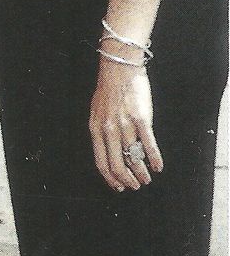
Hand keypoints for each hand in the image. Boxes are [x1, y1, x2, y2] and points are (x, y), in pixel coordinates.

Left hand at [88, 60, 162, 191]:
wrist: (119, 69)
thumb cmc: (108, 90)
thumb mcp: (96, 112)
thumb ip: (101, 132)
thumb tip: (108, 153)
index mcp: (96, 129)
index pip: (101, 162)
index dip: (110, 178)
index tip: (118, 186)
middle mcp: (109, 130)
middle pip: (117, 164)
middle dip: (127, 180)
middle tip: (134, 186)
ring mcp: (125, 125)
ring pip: (134, 157)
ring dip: (141, 172)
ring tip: (146, 179)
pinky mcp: (141, 119)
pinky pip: (149, 144)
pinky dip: (155, 159)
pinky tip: (158, 167)